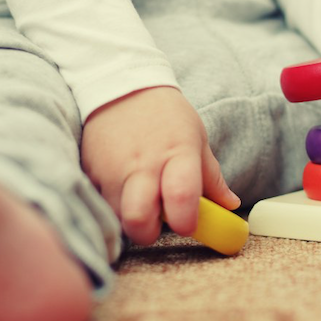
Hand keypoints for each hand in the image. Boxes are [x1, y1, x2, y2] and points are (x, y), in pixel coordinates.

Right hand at [81, 87, 240, 245]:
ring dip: (130, 217)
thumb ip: (211, 177)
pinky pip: (99, 203)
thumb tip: (230, 204)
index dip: (186, 221)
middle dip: (149, 232)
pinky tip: (122, 186)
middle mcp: (143, 164)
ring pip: (117, 216)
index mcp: (178, 154)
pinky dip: (113, 203)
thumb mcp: (197, 139)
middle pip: (139, 220)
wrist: (122, 87)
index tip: (187, 224)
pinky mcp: (89, 171)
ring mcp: (112, 169)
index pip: (181, 197)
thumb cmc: (168, 116)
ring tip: (140, 198)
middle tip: (157, 221)